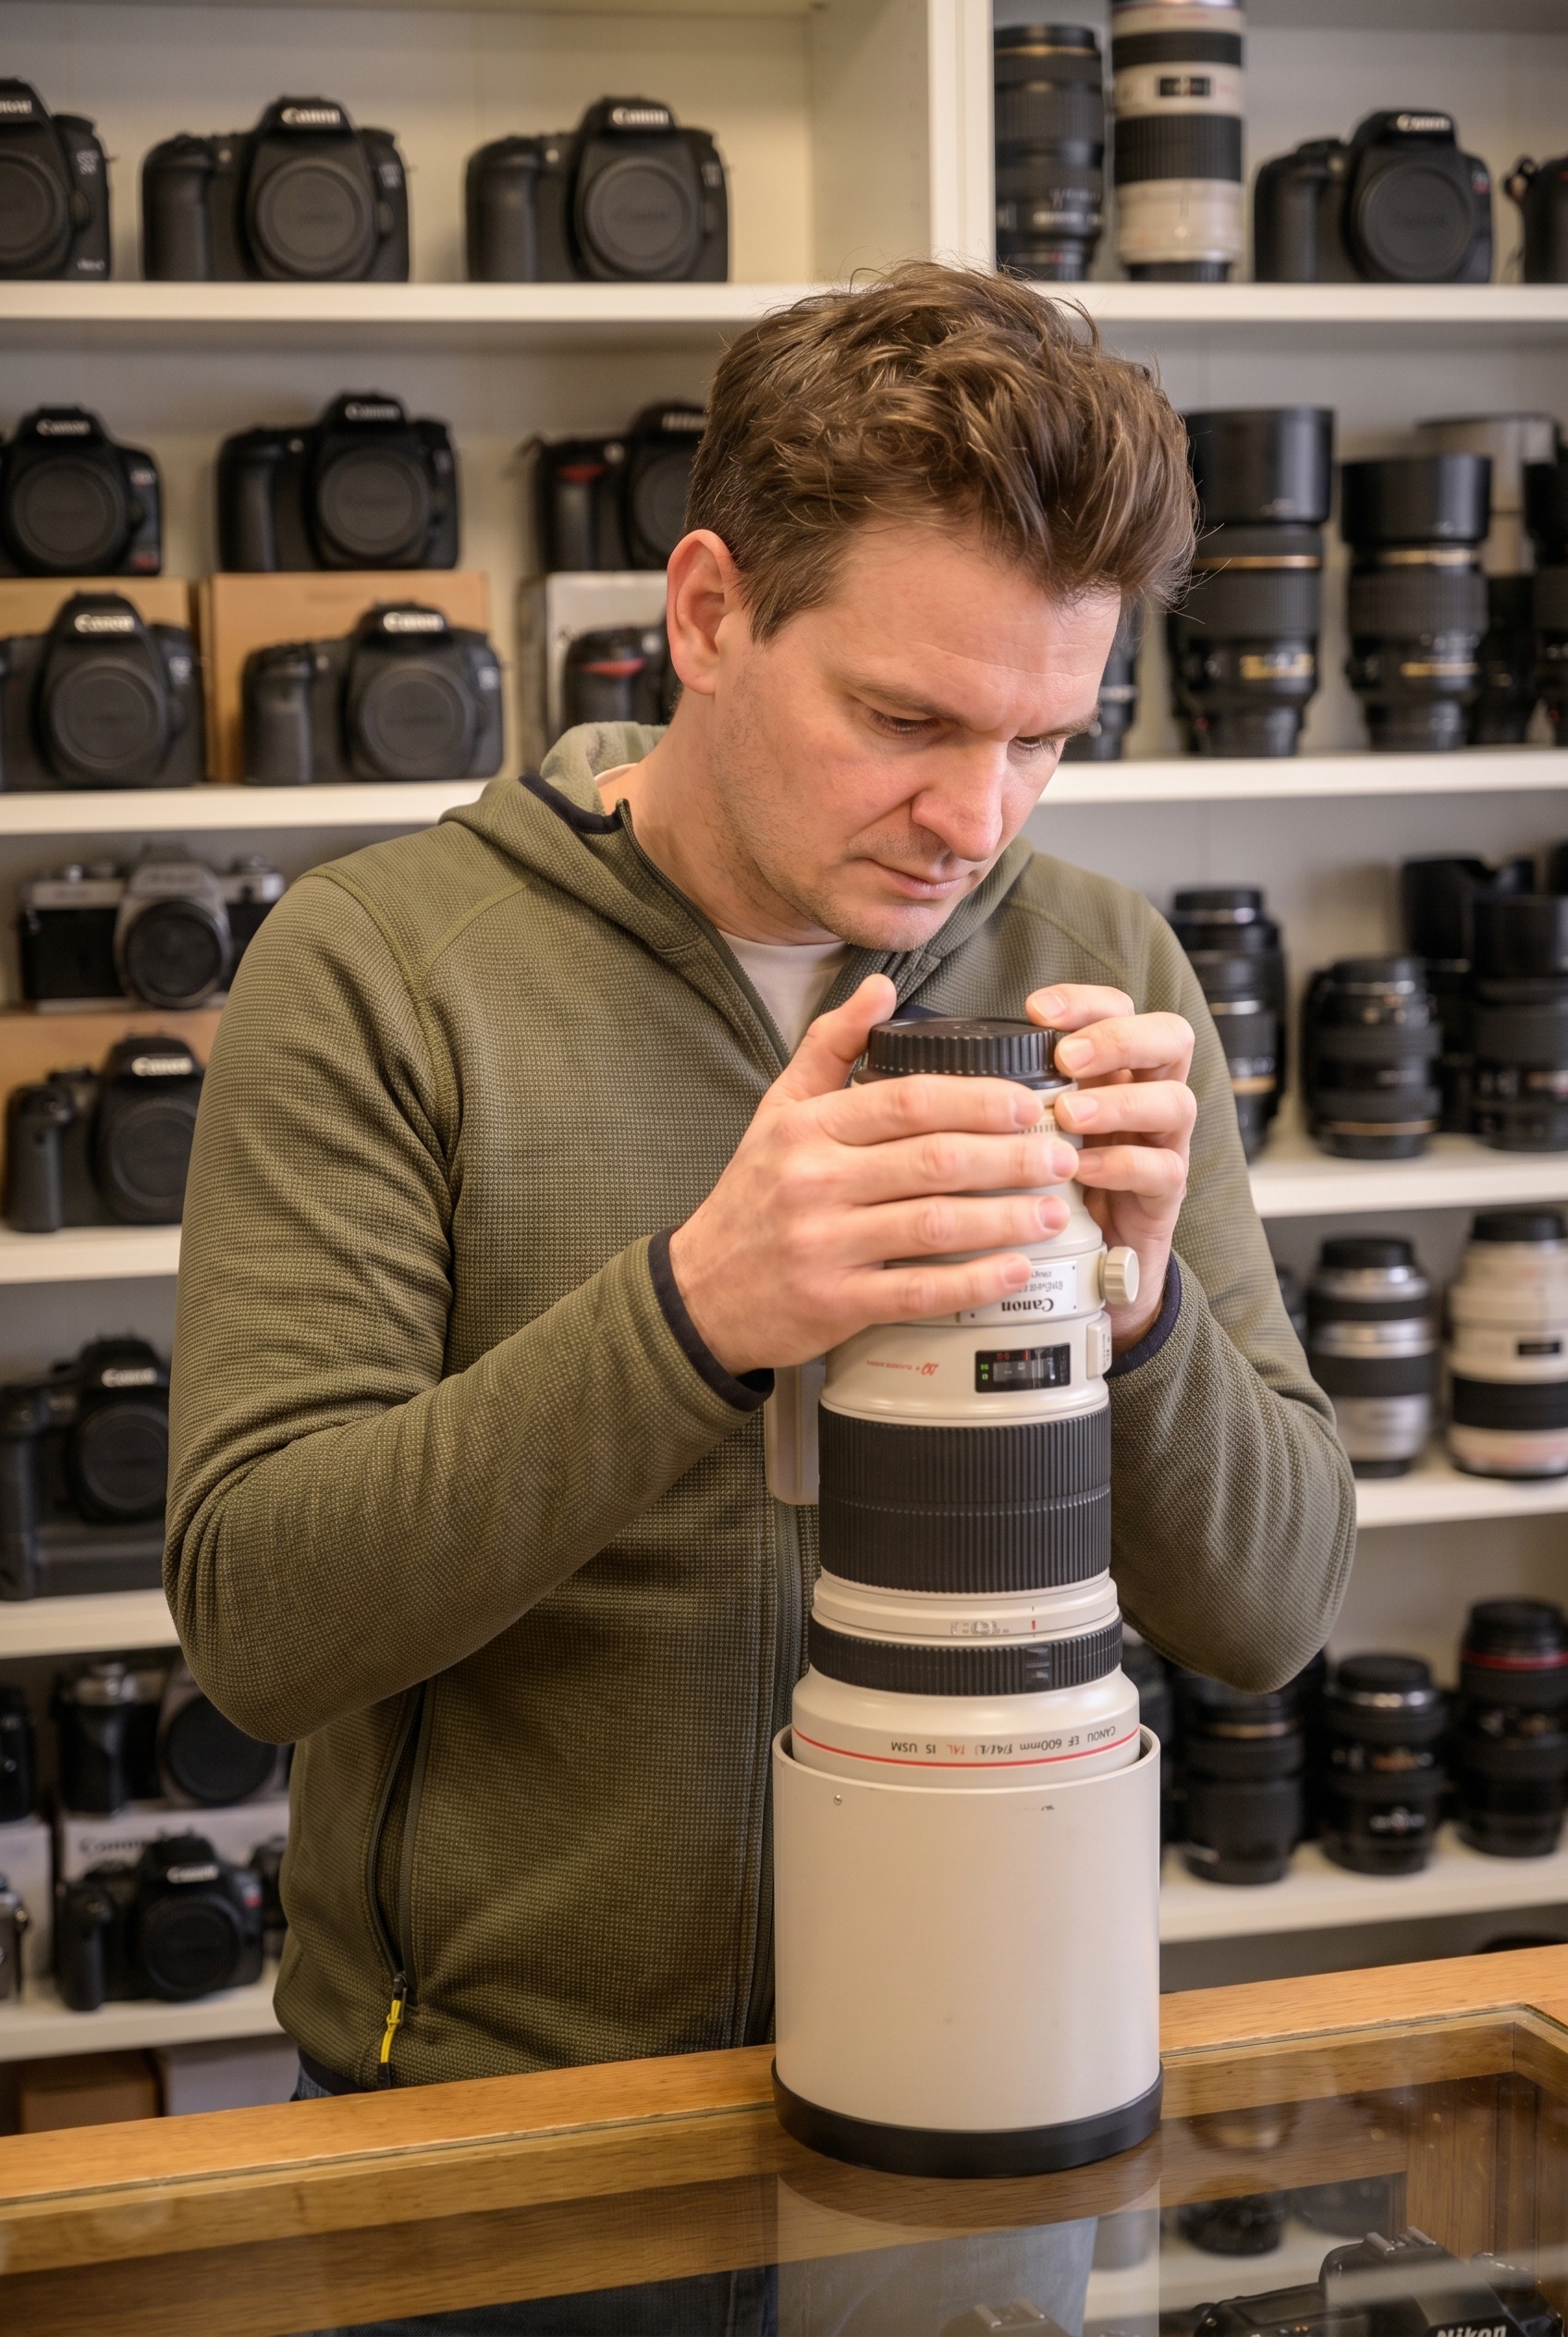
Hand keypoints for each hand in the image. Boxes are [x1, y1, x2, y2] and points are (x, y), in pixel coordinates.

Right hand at [668, 975, 1080, 1376]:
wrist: (700, 1292)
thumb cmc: (754, 1196)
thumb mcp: (778, 1110)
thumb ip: (830, 1046)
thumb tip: (880, 987)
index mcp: (807, 1128)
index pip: (906, 1102)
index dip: (977, 1100)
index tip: (1029, 1102)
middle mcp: (814, 1182)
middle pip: (933, 1161)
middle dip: (1010, 1158)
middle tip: (1062, 1155)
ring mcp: (824, 1245)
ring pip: (935, 1225)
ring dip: (1006, 1217)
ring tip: (1056, 1210)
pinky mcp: (835, 1303)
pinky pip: (919, 1291)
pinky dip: (974, 1282)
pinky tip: (1016, 1269)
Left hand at [1027, 984, 1195, 1352]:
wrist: (1086, 1266)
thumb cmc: (1047, 1180)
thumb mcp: (1025, 1125)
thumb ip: (1002, 1086)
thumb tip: (933, 1051)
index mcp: (1112, 1069)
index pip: (1118, 1009)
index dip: (1085, 1001)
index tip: (1037, 1010)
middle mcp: (1145, 1096)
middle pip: (1170, 1038)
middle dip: (1119, 1037)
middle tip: (1066, 1057)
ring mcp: (1162, 1144)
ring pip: (1174, 1102)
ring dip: (1120, 1102)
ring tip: (1069, 1114)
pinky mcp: (1163, 1196)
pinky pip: (1162, 1169)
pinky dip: (1121, 1164)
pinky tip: (1081, 1170)